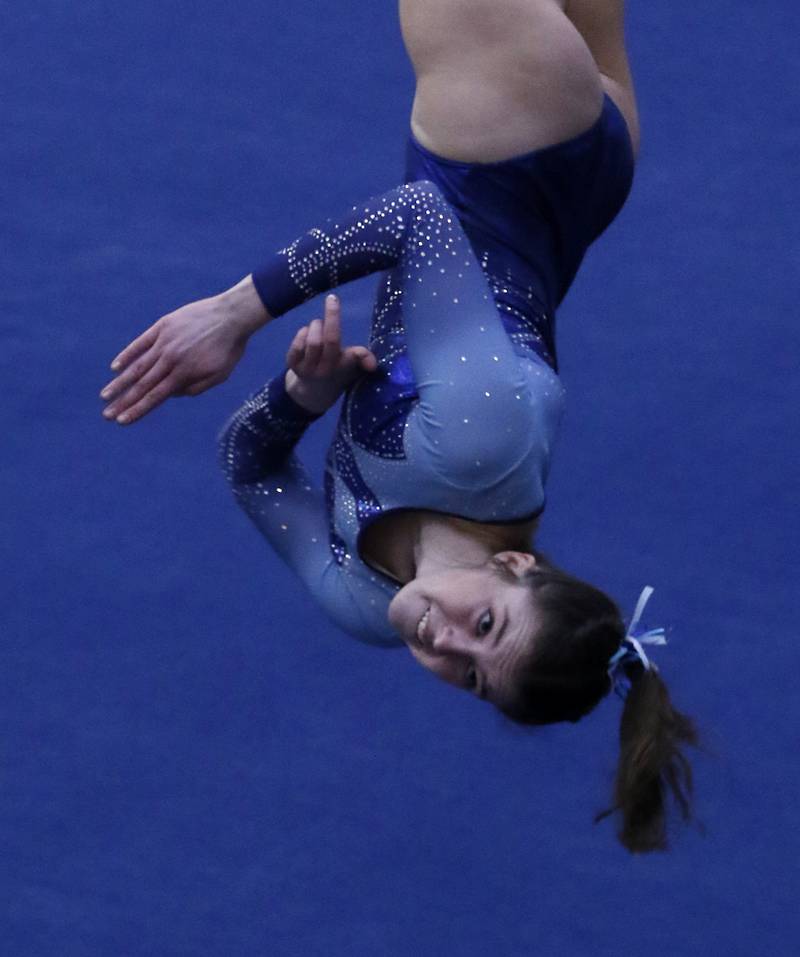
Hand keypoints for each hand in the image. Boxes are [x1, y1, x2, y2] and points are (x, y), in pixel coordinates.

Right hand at [100, 291, 255, 424]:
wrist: (232, 315)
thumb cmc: (229, 349)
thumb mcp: (219, 375)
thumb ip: (195, 388)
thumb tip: (171, 394)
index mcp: (184, 373)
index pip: (155, 396)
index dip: (137, 410)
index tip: (121, 421)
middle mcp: (170, 358)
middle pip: (142, 384)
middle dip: (123, 402)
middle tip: (106, 414)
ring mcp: (164, 341)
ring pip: (137, 365)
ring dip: (120, 382)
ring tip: (105, 395)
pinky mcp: (162, 326)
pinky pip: (140, 343)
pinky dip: (127, 354)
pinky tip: (115, 367)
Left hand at [284, 294, 377, 414]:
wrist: (313, 391)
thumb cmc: (338, 371)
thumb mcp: (352, 367)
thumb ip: (362, 359)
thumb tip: (372, 364)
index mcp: (343, 368)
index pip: (354, 357)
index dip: (362, 355)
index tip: (367, 353)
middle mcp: (326, 370)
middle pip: (331, 340)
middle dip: (333, 316)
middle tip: (332, 299)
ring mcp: (308, 368)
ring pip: (313, 340)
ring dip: (317, 325)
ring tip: (319, 324)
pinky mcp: (293, 364)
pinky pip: (297, 343)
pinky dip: (303, 332)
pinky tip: (307, 333)